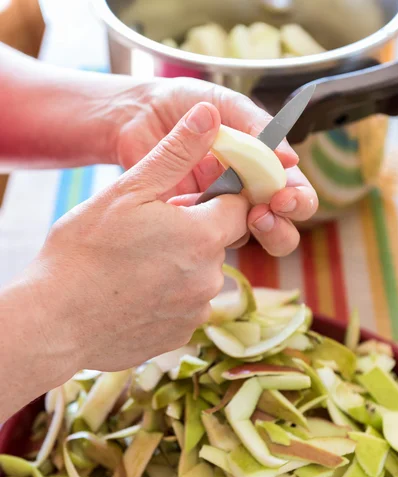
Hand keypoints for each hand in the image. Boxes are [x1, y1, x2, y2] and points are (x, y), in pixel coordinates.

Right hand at [27, 103, 248, 376]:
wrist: (55, 321)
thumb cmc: (84, 252)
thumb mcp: (128, 191)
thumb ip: (175, 153)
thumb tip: (209, 115)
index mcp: (203, 235)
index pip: (237, 207)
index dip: (214, 200)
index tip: (184, 201)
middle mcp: (209, 277)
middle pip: (217, 243)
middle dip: (192, 233)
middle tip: (147, 234)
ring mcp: (195, 311)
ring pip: (200, 276)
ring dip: (179, 267)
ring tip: (135, 266)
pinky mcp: (180, 335)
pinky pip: (185, 307)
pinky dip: (168, 298)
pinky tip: (133, 293)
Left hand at [113, 77, 317, 255]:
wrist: (136, 114)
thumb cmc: (185, 103)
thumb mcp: (225, 105)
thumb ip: (256, 126)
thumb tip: (290, 159)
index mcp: (262, 165)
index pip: (294, 192)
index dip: (297, 200)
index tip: (282, 198)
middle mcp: (245, 192)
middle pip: (278, 226)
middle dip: (279, 229)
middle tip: (262, 216)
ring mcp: (217, 209)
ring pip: (244, 237)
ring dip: (240, 231)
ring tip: (222, 213)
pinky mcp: (188, 220)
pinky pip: (202, 233)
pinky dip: (198, 224)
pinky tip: (184, 203)